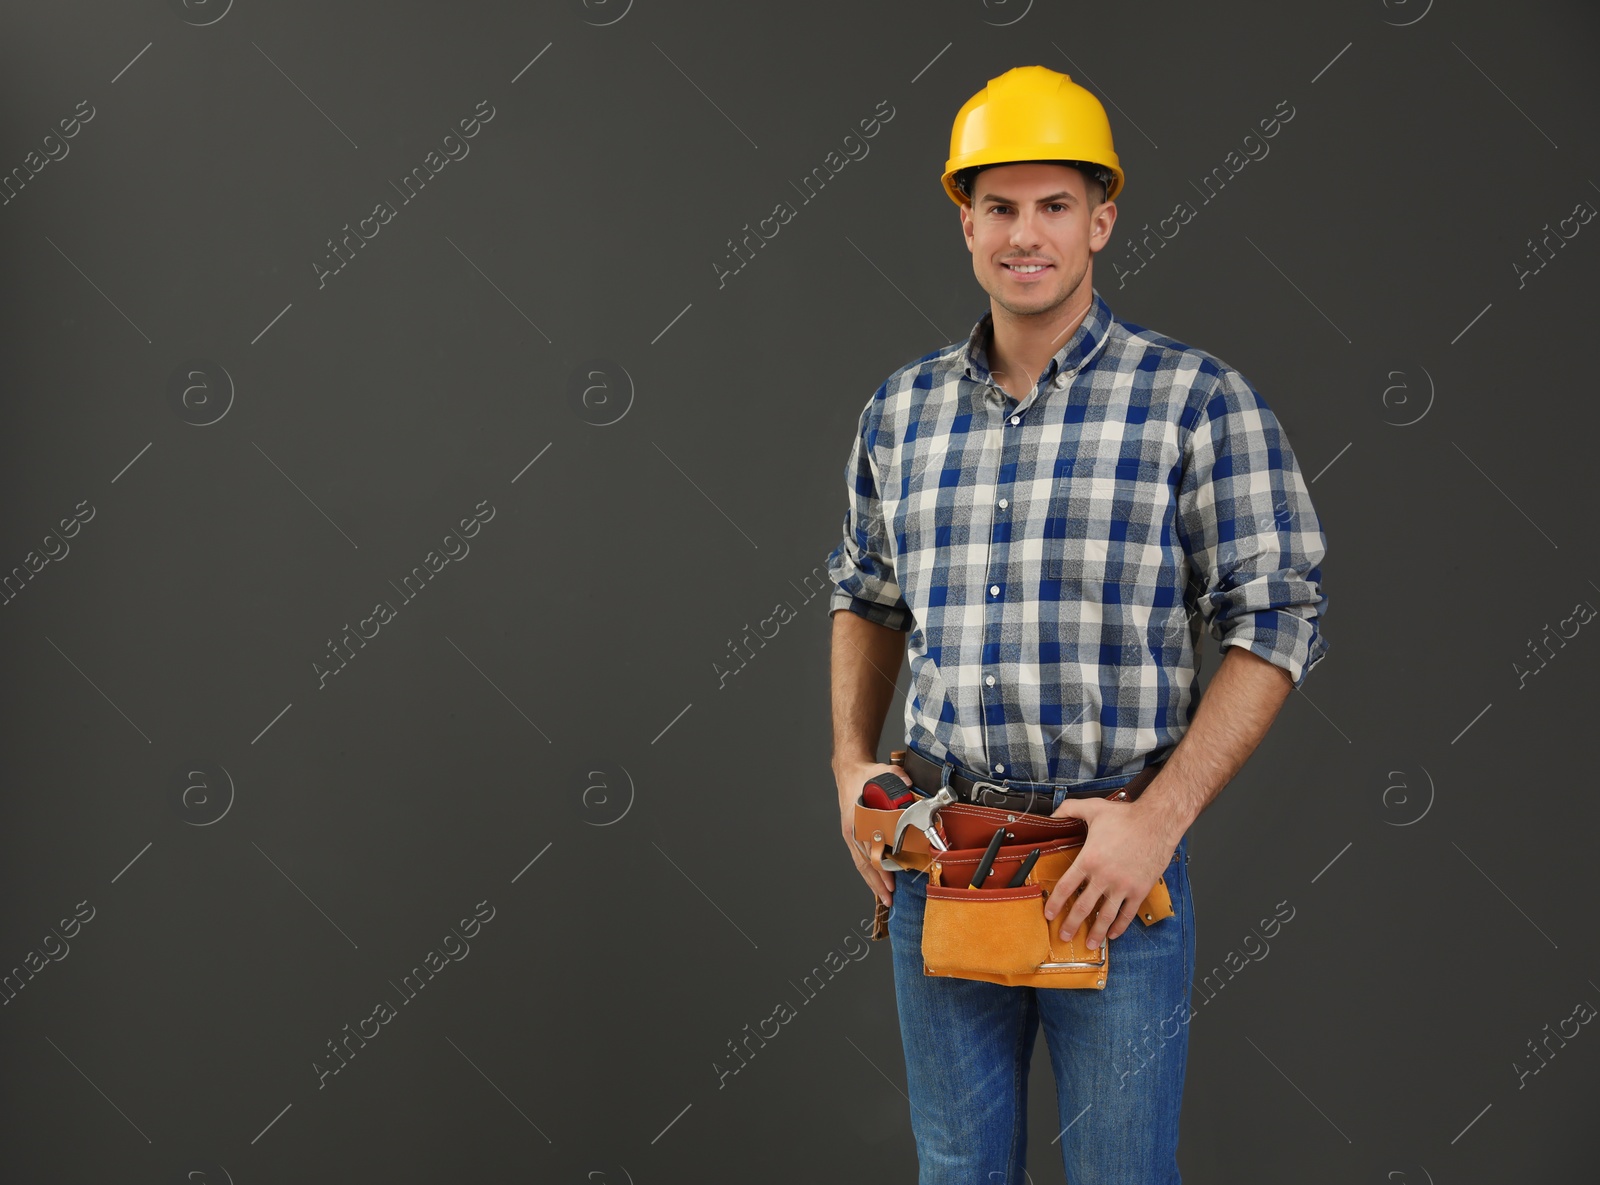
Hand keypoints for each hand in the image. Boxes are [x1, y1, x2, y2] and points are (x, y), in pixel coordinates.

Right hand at [835, 760, 904, 908]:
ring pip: (862, 863)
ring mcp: (851, 833)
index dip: (881, 867)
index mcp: (859, 818)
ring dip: (872, 881)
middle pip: (866, 862)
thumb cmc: (865, 775)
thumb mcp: (882, 772)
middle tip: (889, 897)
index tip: (891, 880)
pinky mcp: (852, 834)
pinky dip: (868, 872)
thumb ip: (897, 776)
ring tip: (884, 897)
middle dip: (878, 882)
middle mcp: (854, 830)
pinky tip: (875, 882)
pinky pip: (859, 858)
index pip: (871, 849)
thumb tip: (909, 782)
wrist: (849, 772)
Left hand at [1043, 797, 1177, 949]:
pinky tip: (1113, 934)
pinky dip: (1120, 926)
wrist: (1157, 822)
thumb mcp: (1093, 808)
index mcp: (1089, 859)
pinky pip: (1128, 913)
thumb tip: (1054, 813)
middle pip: (1083, 907)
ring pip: (1106, 915)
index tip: (1049, 913)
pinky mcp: (1139, 890)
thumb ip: (1070, 810)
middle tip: (1064, 935)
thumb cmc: (1127, 816)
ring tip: (1089, 943)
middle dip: (1071, 924)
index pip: (1066, 887)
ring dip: (1095, 932)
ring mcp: (1122, 885)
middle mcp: (1104, 876)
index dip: (1055, 903)